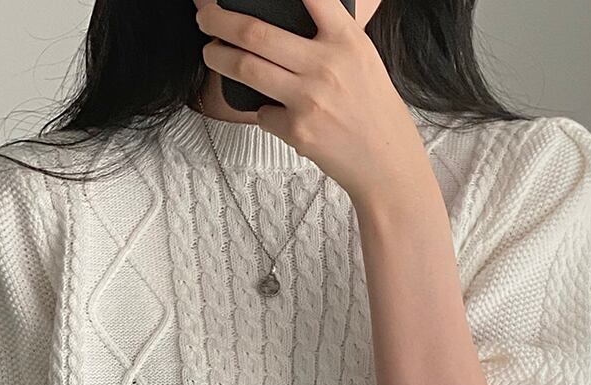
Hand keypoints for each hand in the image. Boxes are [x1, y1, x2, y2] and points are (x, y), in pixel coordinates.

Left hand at [195, 0, 423, 199]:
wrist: (385, 163)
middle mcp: (326, 65)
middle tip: (204, 15)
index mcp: (347, 40)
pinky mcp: (296, 130)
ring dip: (218, 57)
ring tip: (211, 52)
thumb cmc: (373, 112)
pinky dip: (260, 109)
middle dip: (218, 19)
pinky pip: (261, 111)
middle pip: (255, 32)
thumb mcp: (363, 61)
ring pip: (245, 67)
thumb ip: (331, 38)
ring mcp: (309, 99)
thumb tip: (285, 21)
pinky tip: (272, 110)